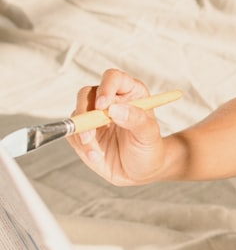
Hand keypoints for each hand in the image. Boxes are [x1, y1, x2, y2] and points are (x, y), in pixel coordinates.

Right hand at [68, 69, 170, 185]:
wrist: (141, 170)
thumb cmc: (149, 148)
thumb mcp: (149, 134)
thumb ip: (136, 120)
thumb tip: (115, 109)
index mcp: (130, 93)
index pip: (113, 78)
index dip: (106, 88)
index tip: (103, 105)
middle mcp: (109, 101)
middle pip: (87, 94)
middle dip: (85, 112)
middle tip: (91, 133)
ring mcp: (94, 117)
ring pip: (77, 115)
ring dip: (82, 133)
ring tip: (96, 152)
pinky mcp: (83, 133)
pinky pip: (72, 134)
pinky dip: (81, 146)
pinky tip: (96, 156)